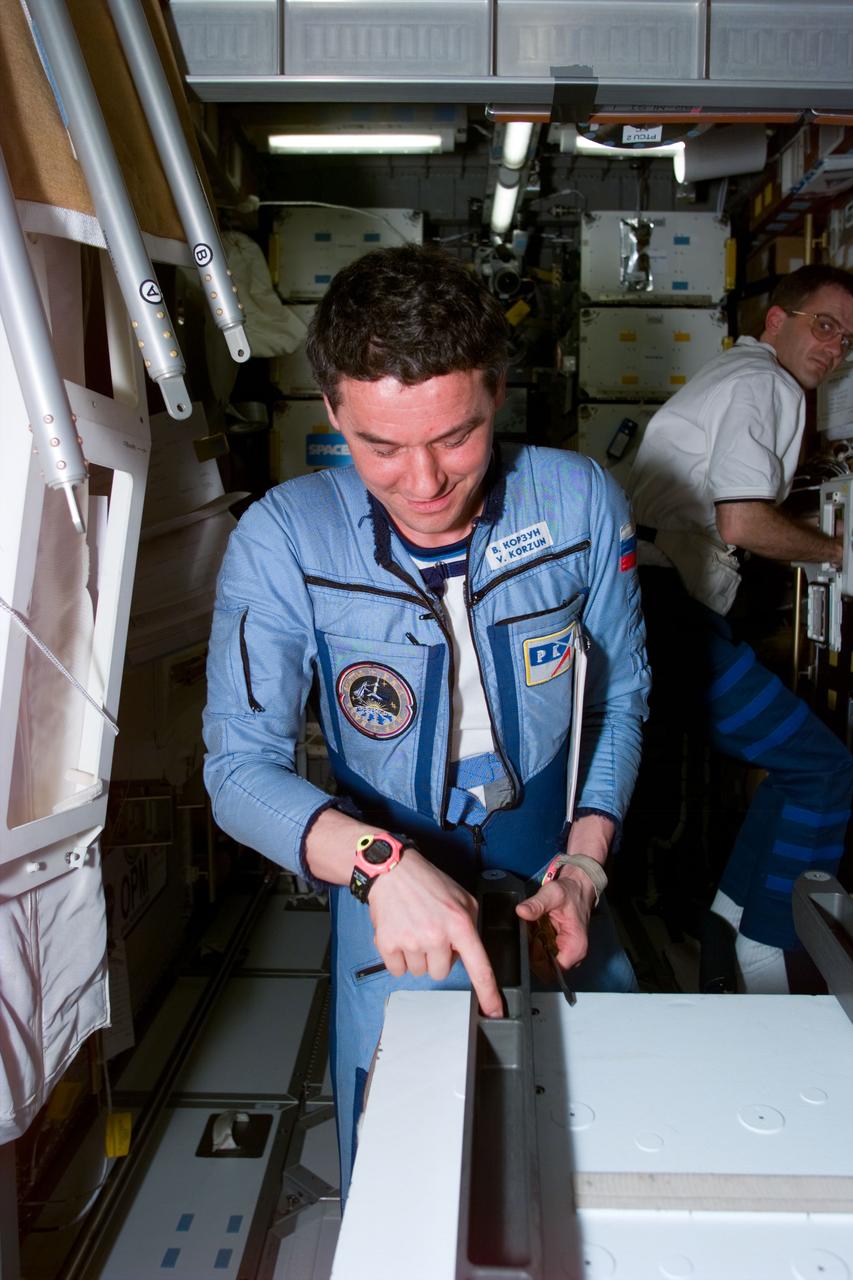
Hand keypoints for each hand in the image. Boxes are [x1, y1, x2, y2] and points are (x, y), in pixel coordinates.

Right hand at [369, 847, 503, 1017]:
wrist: (392, 870)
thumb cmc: (428, 883)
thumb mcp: (463, 898)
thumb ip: (470, 926)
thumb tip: (467, 953)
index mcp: (460, 924)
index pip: (479, 967)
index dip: (488, 993)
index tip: (494, 1012)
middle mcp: (437, 936)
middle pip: (442, 972)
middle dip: (437, 957)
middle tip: (430, 932)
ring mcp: (411, 941)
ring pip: (419, 971)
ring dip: (417, 956)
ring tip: (413, 928)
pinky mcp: (388, 943)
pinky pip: (397, 969)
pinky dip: (398, 957)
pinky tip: (399, 934)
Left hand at [515, 869, 596, 969]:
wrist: (577, 887)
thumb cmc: (569, 892)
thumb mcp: (552, 894)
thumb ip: (537, 904)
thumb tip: (521, 911)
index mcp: (575, 948)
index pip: (552, 971)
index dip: (536, 961)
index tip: (526, 945)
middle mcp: (573, 956)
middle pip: (546, 969)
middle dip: (532, 955)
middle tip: (526, 935)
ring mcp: (566, 953)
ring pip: (543, 962)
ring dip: (533, 950)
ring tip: (529, 932)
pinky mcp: (560, 949)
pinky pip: (544, 954)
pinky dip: (536, 946)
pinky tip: (532, 933)